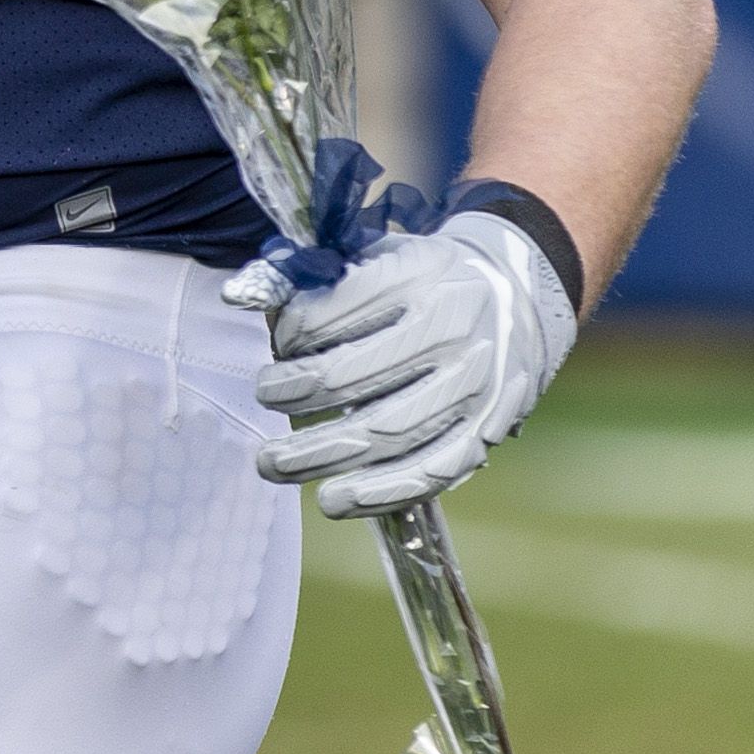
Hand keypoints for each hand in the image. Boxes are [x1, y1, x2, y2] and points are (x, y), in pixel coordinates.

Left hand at [251, 210, 575, 518]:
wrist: (518, 296)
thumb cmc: (423, 278)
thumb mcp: (375, 254)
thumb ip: (310, 274)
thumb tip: (235, 295)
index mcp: (419, 276)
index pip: (338, 309)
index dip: (294, 330)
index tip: (278, 342)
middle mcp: (453, 331)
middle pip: (356, 374)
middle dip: (296, 393)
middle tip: (263, 397)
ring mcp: (476, 385)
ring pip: (389, 431)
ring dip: (323, 454)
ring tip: (273, 463)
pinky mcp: (488, 430)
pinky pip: (433, 471)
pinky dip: (380, 492)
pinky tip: (335, 499)